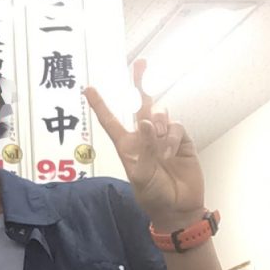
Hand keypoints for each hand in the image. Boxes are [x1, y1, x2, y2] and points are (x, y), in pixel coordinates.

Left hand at [85, 60, 204, 230]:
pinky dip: (172, 137)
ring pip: (158, 115)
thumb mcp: (141, 175)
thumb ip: (145, 148)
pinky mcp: (180, 140)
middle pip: (139, 105)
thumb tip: (145, 121)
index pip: (111, 120)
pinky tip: (171, 153)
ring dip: (158, 127)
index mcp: (126, 145)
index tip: (89, 88)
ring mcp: (162, 137)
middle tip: (139, 63)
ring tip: (160, 152)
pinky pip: (175, 126)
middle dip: (139, 83)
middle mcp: (143, 137)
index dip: (100, 104)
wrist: (178, 206)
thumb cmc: (152, 195)